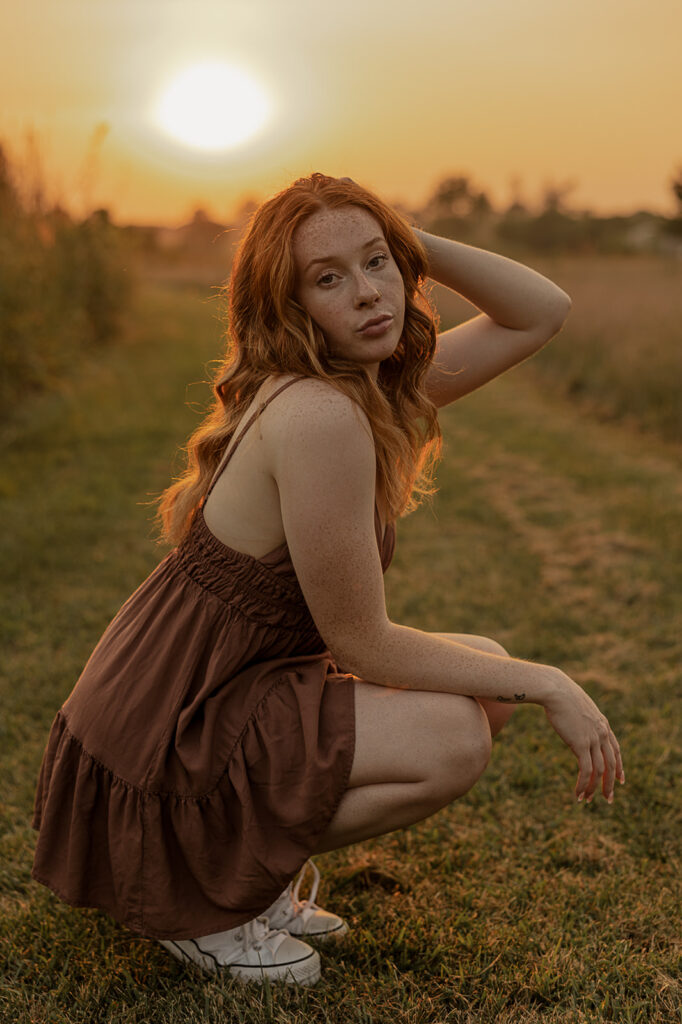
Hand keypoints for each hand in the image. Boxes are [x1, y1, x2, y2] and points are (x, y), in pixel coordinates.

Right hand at [543, 670, 624, 802]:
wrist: (555, 689)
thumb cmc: (561, 694)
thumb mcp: (577, 706)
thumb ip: (581, 718)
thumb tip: (575, 722)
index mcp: (603, 724)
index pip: (616, 750)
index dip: (619, 767)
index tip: (621, 780)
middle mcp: (602, 733)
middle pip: (611, 764)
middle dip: (610, 784)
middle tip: (608, 798)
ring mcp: (593, 739)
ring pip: (600, 771)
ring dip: (594, 788)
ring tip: (588, 800)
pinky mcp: (580, 744)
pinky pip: (586, 770)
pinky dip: (583, 784)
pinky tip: (578, 793)